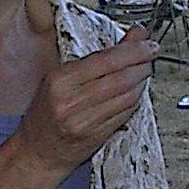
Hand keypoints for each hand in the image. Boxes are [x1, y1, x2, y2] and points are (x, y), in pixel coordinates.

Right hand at [15, 26, 156, 176]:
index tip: (147, 43)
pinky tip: (137, 91)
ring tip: (145, 70)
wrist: (37, 152)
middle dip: (142, 63)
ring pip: (128, 96)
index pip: (106, 60)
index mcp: (60, 80)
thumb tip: (132, 36)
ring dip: (142, 81)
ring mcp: (86, 121)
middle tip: (150, 54)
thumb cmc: (46, 112)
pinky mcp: (98, 136)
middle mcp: (72, 101)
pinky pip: (126, 113)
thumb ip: (97, 58)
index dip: (133, 50)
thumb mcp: (61, 78)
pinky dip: (136, 99)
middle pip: (121, 78)